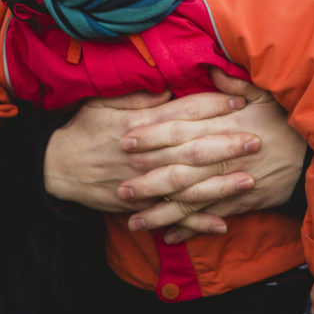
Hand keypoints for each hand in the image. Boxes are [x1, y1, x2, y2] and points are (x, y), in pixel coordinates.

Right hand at [44, 86, 264, 214]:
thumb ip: (138, 97)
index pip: (183, 114)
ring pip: (188, 184)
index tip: (240, 103)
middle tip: (256, 140)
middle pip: (192, 148)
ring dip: (220, 183)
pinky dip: (197, 222)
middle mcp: (145, 155)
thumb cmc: (82, 129)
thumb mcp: (103, 103)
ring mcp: (144, 183)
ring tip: (249, 179)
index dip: (212, 107)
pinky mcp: (141, 205)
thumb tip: (169, 88)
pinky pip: (173, 216)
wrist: (56, 168)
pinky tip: (222, 224)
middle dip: (226, 145)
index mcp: (140, 126)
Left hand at [122, 71, 305, 241]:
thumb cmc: (287, 119)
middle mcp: (226, 155)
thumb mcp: (265, 93)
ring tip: (133, 220)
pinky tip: (168, 236)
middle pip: (182, 167)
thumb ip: (234, 83)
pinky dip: (192, 227)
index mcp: (226, 124)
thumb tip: (209, 67)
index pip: (183, 129)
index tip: (127, 139)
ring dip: (163, 211)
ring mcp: (235, 181)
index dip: (153, 134)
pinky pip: (213, 216)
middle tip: (120, 186)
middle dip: (149, 178)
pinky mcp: (246, 201)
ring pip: (193, 199)